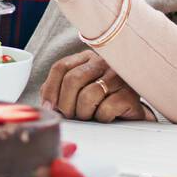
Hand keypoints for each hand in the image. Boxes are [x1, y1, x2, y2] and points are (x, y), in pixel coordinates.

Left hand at [40, 51, 155, 122]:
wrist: (128, 116)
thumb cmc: (98, 103)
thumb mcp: (75, 93)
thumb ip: (58, 91)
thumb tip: (46, 104)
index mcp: (86, 58)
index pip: (61, 67)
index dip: (51, 89)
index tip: (49, 107)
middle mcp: (103, 62)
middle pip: (72, 79)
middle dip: (65, 104)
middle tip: (69, 115)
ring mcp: (118, 77)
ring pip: (88, 95)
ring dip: (83, 113)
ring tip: (89, 116)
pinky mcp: (130, 94)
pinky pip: (106, 108)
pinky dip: (101, 118)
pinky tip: (105, 117)